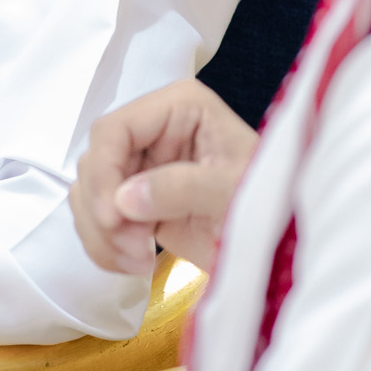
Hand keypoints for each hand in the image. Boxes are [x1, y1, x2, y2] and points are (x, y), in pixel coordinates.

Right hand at [71, 79, 259, 274]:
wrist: (283, 245)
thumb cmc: (273, 204)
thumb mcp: (235, 191)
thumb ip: (182, 188)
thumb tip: (124, 199)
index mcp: (179, 108)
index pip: (113, 129)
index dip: (104, 173)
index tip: (112, 217)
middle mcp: (154, 131)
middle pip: (94, 164)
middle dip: (105, 212)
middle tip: (136, 248)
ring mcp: (143, 167)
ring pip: (88, 194)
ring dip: (103, 234)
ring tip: (139, 260)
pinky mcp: (137, 202)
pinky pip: (97, 220)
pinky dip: (105, 246)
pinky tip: (135, 262)